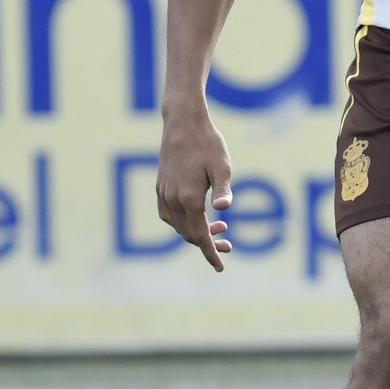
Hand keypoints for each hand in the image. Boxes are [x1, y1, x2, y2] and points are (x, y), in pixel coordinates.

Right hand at [154, 105, 234, 268]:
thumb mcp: (222, 165)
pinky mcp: (160, 187)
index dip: (210, 253)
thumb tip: (224, 210)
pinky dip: (181, 223)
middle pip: (188, 234)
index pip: (200, 235)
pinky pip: (167, 215)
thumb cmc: (207, 142)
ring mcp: (164, 193)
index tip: (220, 267)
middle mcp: (173, 198)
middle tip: (229, 243)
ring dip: (196, 232)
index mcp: (189, 197)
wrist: (182, 122)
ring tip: (220, 228)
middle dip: (208, 243)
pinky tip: (195, 217)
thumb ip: (222, 189)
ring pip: (177, 226)